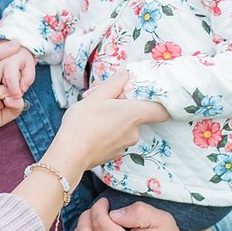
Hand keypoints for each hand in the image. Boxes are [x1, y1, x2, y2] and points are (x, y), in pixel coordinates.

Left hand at [0, 41, 27, 139]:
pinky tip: (5, 100)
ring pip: (18, 92)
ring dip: (12, 90)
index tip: (17, 59)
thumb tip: (17, 42)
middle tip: (3, 80)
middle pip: (14, 78)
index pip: (7, 65)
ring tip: (0, 93)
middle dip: (13, 77)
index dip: (13, 62)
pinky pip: (18, 107)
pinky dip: (16, 102)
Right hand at [48, 76, 168, 173]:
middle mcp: (134, 132)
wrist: (70, 154)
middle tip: (97, 95)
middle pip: (135, 113)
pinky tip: (89, 126)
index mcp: (134, 114)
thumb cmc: (83, 123)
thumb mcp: (96, 96)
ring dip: (110, 115)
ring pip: (123, 124)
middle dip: (119, 102)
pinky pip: (115, 136)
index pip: (161, 110)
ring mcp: (125, 145)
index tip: (142, 94)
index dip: (156, 101)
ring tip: (88, 111)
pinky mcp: (114, 154)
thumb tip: (125, 76)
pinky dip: (106, 129)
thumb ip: (114, 84)